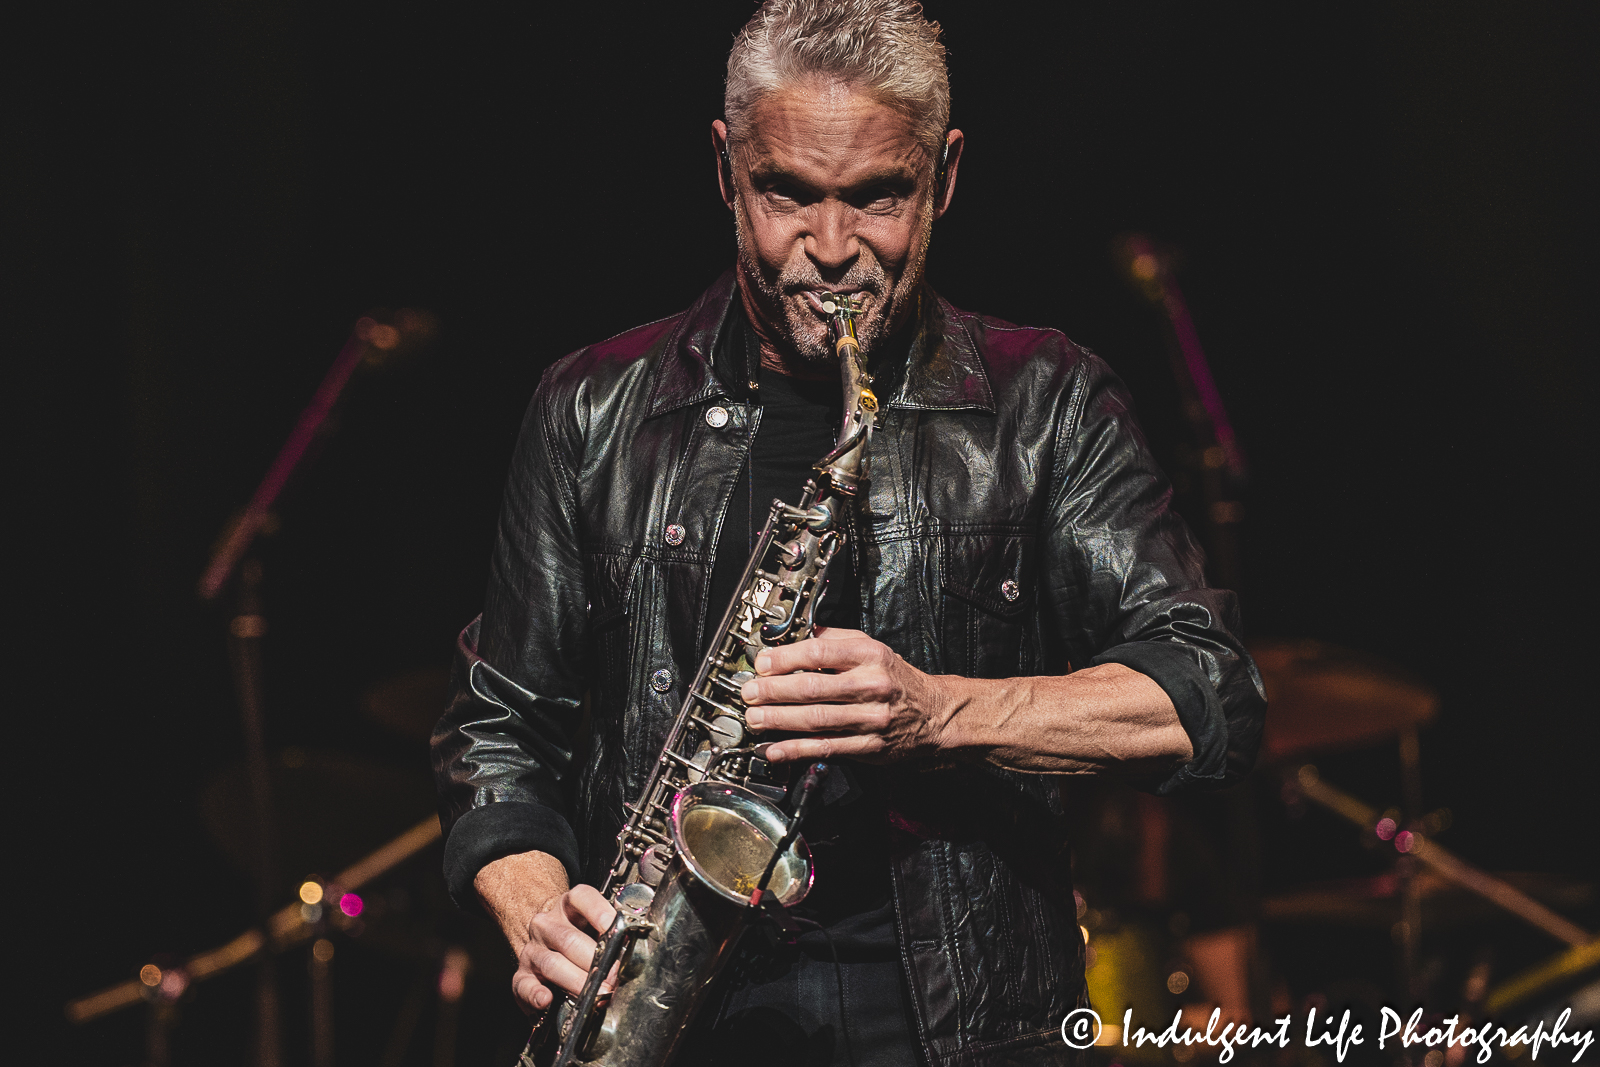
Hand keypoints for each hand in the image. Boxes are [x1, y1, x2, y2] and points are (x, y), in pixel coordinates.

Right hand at [511, 884, 618, 1014]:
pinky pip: (524, 985)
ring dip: (576, 981)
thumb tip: (634, 950)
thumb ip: (611, 933)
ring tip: (595, 994)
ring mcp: (533, 949)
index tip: (618, 930)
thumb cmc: (579, 933)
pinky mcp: (522, 974)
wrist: (544, 939)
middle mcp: (547, 924)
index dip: (601, 913)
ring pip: (552, 964)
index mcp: (569, 905)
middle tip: (614, 979)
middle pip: (570, 940)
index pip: (582, 898)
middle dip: (595, 962)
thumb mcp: (594, 923)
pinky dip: (535, 994)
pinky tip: (546, 1000)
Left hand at [738, 627, 960, 762]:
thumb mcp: (872, 648)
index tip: (763, 663)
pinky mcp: (868, 747)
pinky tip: (775, 749)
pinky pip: (826, 748)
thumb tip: (796, 635)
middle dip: (774, 691)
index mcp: (869, 656)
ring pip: (816, 720)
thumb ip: (835, 640)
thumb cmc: (896, 679)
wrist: (933, 714)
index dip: (785, 658)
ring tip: (755, 718)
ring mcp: (870, 719)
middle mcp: (871, 686)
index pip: (820, 651)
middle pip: (813, 687)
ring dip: (778, 720)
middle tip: (750, 693)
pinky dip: (796, 750)